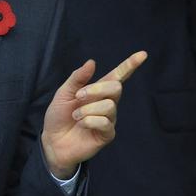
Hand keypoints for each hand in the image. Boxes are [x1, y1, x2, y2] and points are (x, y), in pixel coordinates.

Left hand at [40, 51, 147, 178]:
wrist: (52, 142)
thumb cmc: (59, 117)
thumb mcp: (63, 93)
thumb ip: (77, 78)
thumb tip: (92, 62)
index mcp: (98, 91)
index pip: (118, 76)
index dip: (130, 65)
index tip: (143, 54)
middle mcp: (107, 103)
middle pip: (116, 87)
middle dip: (96, 89)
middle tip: (78, 96)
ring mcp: (109, 119)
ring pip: (109, 106)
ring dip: (88, 109)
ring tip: (76, 116)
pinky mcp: (107, 134)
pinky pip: (105, 122)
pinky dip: (89, 121)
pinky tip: (82, 125)